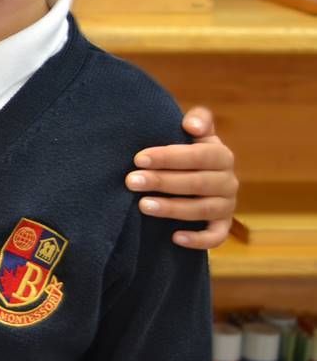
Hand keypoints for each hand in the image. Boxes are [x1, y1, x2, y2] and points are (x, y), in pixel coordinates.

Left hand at [128, 106, 237, 249]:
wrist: (196, 174)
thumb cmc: (187, 152)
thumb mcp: (194, 134)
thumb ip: (198, 120)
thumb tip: (192, 125)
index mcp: (221, 155)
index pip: (198, 155)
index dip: (169, 157)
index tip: (138, 158)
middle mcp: (228, 181)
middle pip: (196, 183)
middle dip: (162, 182)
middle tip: (131, 181)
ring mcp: (226, 205)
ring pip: (202, 209)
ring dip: (172, 208)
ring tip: (143, 205)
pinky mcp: (222, 225)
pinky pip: (216, 236)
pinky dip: (199, 240)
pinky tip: (175, 237)